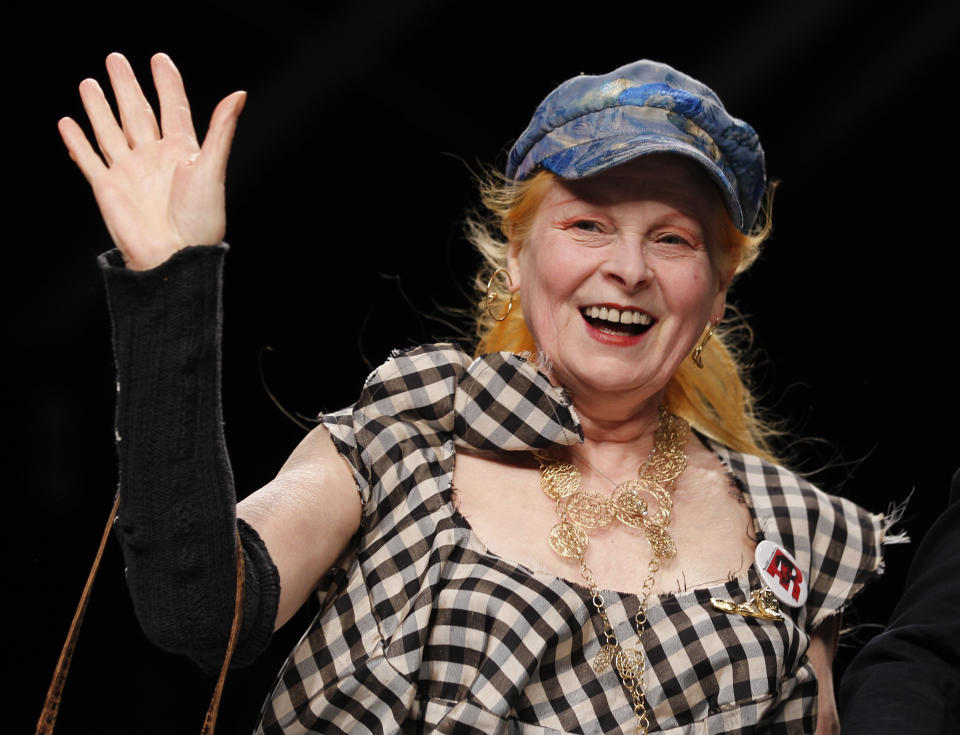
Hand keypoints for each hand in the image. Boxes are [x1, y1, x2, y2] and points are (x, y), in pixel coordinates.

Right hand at [58, 52, 245, 269]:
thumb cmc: (200, 220)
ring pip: (110, 130)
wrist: (175, 258)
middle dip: (127, 86)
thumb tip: (239, 95)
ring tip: (90, 83)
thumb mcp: (213, 169)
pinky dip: (77, 142)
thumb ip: (221, 131)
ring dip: (100, 108)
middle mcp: (153, 158)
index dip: (167, 84)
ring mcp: (129, 172)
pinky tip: (69, 124)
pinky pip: (89, 159)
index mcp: (181, 152)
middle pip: (137, 113)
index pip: (173, 108)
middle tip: (115, 59)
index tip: (160, 60)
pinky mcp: (108, 188)